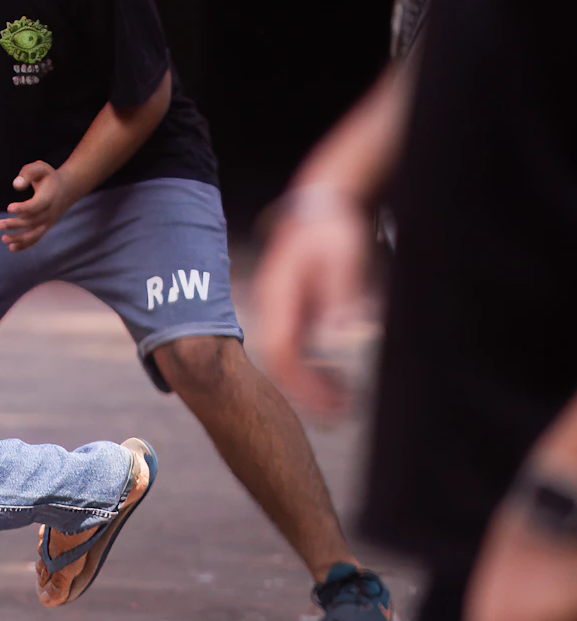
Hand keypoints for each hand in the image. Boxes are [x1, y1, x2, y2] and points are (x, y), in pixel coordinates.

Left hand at [0, 162, 73, 251]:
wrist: (67, 188)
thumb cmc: (48, 176)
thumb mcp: (40, 168)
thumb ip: (28, 173)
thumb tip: (16, 185)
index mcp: (49, 197)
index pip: (36, 206)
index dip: (23, 208)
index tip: (8, 208)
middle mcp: (50, 212)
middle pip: (32, 221)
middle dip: (15, 224)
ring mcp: (49, 221)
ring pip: (35, 234)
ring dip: (19, 239)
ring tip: (3, 239)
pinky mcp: (46, 227)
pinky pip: (36, 238)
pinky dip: (25, 244)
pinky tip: (12, 248)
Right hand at [249, 199, 375, 419]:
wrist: (322, 204)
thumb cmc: (330, 228)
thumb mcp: (342, 257)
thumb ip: (340, 296)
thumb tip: (339, 334)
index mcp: (277, 295)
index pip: (280, 348)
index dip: (300, 381)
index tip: (326, 404)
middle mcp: (275, 308)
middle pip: (282, 361)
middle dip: (308, 393)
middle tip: (340, 416)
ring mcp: (284, 312)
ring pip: (291, 359)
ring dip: (314, 386)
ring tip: (344, 407)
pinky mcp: (297, 313)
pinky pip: (301, 350)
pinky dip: (318, 371)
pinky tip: (341, 384)